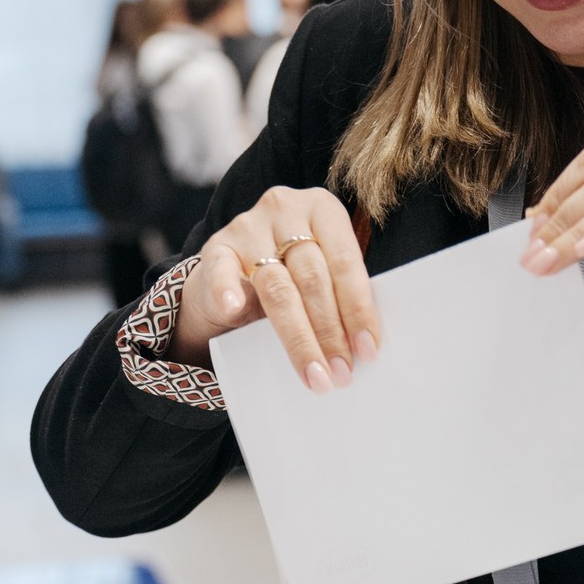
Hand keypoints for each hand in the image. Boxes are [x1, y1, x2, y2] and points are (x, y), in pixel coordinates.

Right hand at [167, 185, 379, 390]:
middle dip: (331, 332)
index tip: (368, 350)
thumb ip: (341, 292)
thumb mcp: (322, 268)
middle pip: (313, 279)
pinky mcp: (216, 248)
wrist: (235, 266)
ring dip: (298, 338)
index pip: (346, 262)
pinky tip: (233, 308)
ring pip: (278, 288)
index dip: (358, 310)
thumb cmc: (294, 270)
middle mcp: (286, 210)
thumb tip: (366, 346)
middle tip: (342, 372)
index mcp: (323, 209)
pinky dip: (227, 290)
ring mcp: (248, 227)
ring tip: (315, 374)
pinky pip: (222, 271)